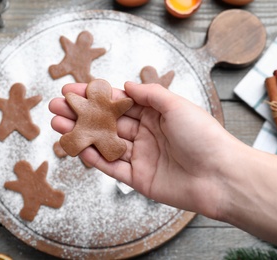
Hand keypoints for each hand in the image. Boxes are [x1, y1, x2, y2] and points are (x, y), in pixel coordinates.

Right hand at [49, 81, 237, 218]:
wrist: (221, 176)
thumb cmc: (204, 136)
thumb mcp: (176, 106)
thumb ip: (150, 95)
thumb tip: (128, 85)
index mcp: (155, 114)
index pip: (118, 103)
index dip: (94, 96)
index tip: (72, 90)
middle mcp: (145, 134)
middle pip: (106, 122)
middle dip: (80, 113)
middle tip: (56, 106)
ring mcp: (141, 156)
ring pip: (105, 143)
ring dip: (81, 134)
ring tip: (57, 124)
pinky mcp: (139, 178)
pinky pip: (112, 167)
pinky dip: (95, 158)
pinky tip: (78, 147)